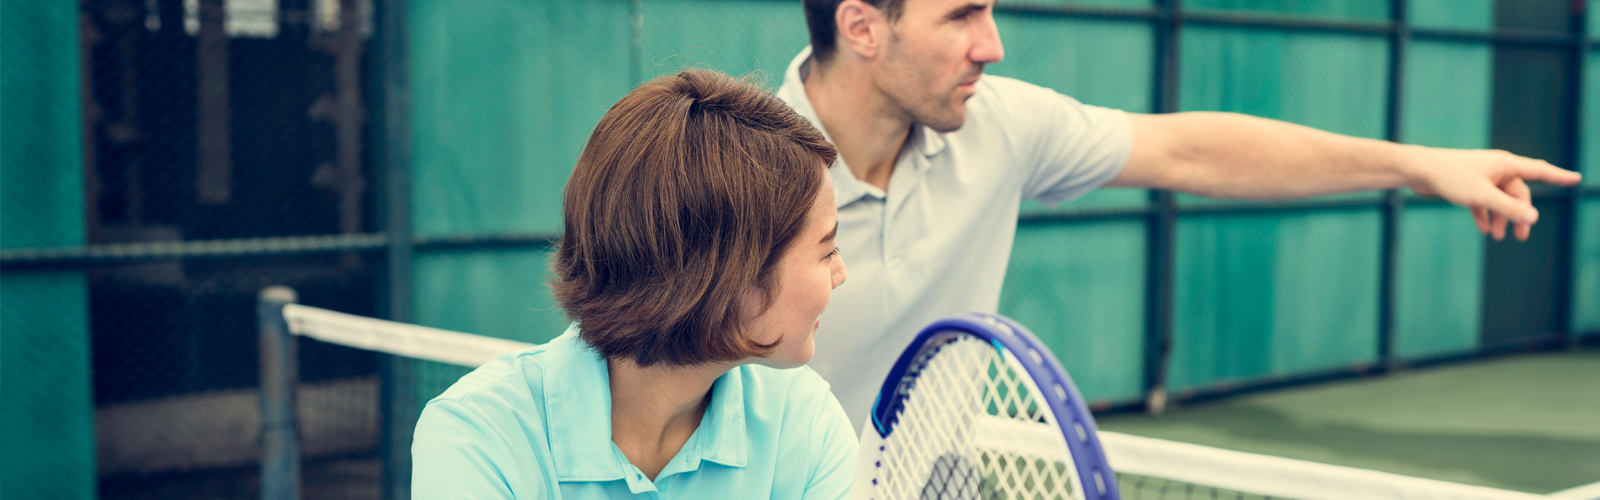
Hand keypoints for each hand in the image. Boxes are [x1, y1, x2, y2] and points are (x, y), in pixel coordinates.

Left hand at [1404, 147, 1581, 241]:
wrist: (1417, 171)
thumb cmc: (1450, 178)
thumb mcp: (1482, 196)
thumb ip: (1507, 207)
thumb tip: (1532, 218)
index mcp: (1505, 164)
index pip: (1539, 171)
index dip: (1558, 176)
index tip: (1576, 178)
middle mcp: (1496, 168)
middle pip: (1517, 193)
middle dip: (1519, 215)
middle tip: (1520, 238)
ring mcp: (1481, 177)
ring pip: (1499, 199)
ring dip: (1500, 218)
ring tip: (1497, 237)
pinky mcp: (1467, 185)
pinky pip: (1483, 202)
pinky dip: (1485, 215)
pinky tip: (1484, 229)